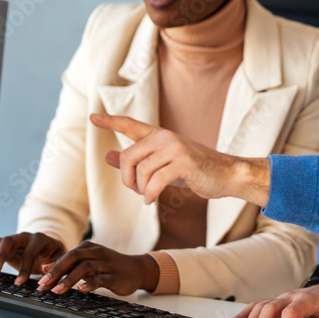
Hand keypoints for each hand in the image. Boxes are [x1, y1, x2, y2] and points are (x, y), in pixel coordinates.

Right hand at [0, 232, 65, 284]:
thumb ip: (55, 263)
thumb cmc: (54, 254)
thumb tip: (45, 268)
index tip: (19, 282)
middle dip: (1, 255)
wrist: (50, 247)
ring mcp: (14, 240)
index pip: (29, 252)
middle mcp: (24, 237)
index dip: (24, 268)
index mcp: (39, 239)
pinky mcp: (6, 246)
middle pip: (9, 240)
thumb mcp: (60, 258)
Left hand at [36, 241, 158, 295]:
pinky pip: (101, 278)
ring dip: (69, 280)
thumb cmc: (109, 266)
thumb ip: (69, 264)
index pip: (66, 256)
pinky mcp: (114, 275)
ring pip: (85, 268)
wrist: (136, 269)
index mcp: (88, 248)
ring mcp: (106, 263)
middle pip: (73, 258)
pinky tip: (81, 290)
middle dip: (56, 271)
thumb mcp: (88, 262)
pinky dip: (90, 284)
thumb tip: (45, 268)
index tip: (39, 280)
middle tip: (43, 284)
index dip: (52, 267)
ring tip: (57, 290)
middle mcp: (96, 253)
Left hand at [90, 113, 270, 205]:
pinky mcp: (184, 163)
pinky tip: (152, 200)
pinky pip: (155, 182)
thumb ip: (136, 160)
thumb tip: (108, 155)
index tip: (92, 117)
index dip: (110, 121)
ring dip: (141, 190)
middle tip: (135, 190)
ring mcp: (175, 148)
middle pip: (129, 156)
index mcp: (159, 135)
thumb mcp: (163, 163)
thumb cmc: (194, 170)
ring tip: (148, 196)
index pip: (130, 124)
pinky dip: (150, 195)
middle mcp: (165, 137)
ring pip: (141, 171)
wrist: (226, 174)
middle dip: (127, 178)